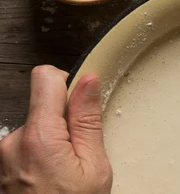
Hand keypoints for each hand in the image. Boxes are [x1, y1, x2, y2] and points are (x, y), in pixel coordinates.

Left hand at [0, 65, 111, 193]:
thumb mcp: (94, 167)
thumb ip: (88, 120)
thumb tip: (88, 82)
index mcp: (39, 137)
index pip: (45, 77)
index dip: (67, 81)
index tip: (81, 98)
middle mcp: (11, 142)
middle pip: (42, 106)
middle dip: (63, 122)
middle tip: (77, 153)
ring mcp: (1, 156)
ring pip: (34, 129)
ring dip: (50, 142)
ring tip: (62, 172)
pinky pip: (23, 147)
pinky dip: (38, 157)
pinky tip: (48, 179)